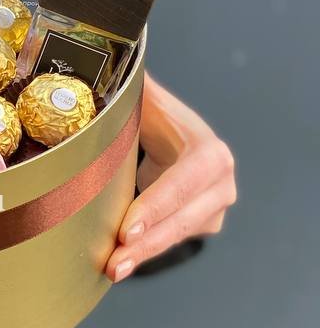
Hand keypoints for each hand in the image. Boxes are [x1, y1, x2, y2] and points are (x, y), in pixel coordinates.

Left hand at [105, 70, 236, 282]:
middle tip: (115, 261)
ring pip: (178, 236)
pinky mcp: (201, 224)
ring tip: (112, 268)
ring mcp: (214, 208)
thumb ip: (128, 83)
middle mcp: (220, 183)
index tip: (126, 229)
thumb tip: (106, 59)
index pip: (182, 184)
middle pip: (182, 220)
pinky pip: (172, 241)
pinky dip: (146, 251)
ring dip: (144, 254)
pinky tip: (120, 262)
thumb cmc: (156, 118)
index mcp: (209, 153)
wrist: (175, 137)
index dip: (156, 207)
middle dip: (146, 242)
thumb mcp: (145, 101)